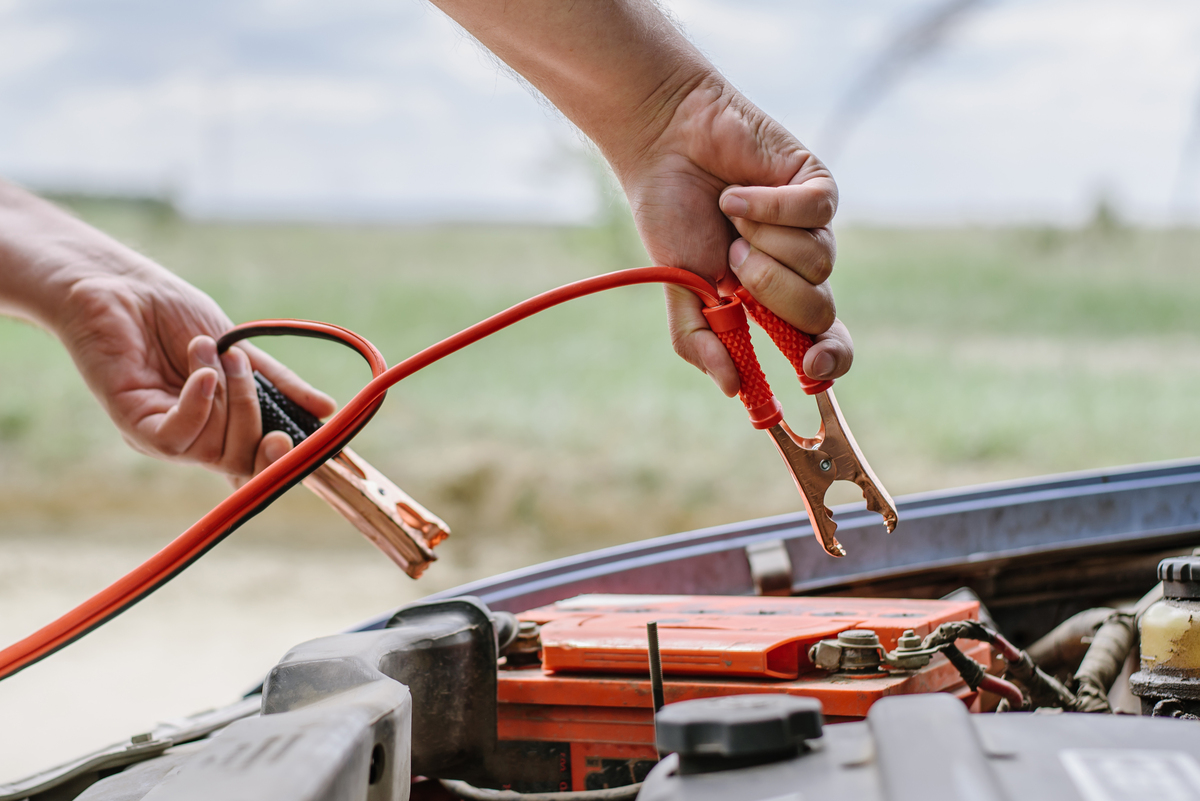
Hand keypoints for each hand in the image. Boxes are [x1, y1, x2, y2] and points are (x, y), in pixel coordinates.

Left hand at [55, 264, 334, 479]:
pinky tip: (201, 374)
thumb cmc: (173, 315)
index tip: (293, 439)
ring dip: (225, 395)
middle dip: (254, 417)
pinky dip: (196, 407)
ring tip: (211, 350)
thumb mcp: (240, 351)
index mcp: (217, 426)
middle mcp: (190, 438)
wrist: (123, 285)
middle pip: (240, 459)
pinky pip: (175, 437)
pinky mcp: (133, 422)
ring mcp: (161, 433)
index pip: (252, 465)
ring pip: (212, 448)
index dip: (275, 465)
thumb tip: (327, 410)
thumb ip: (278, 384)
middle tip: (244, 368)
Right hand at [617, 78, 853, 396]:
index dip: (828, 362)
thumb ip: (701, 340)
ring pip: (818, 262)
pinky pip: (813, 211)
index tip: (807, 368)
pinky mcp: (817, 186)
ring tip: (731, 216)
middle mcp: (799, 269)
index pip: (824, 344)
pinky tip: (738, 191)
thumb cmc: (672, 215)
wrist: (665, 147)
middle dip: (770, 290)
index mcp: (772, 302)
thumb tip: (734, 388)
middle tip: (733, 259)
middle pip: (818, 310)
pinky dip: (768, 205)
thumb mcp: (679, 289)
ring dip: (762, 241)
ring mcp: (812, 228)